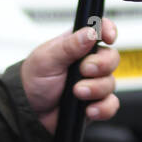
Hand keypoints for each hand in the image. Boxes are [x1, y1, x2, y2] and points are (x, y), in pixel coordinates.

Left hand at [21, 18, 118, 132]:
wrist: (29, 113)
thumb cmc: (33, 80)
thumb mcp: (47, 59)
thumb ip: (69, 46)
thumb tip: (90, 32)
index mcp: (77, 44)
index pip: (100, 29)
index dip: (108, 30)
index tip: (108, 37)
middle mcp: (88, 62)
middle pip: (112, 57)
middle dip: (101, 65)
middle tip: (83, 71)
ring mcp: (93, 82)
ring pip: (111, 82)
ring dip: (96, 88)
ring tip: (76, 92)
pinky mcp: (95, 102)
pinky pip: (111, 104)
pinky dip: (103, 107)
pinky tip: (88, 109)